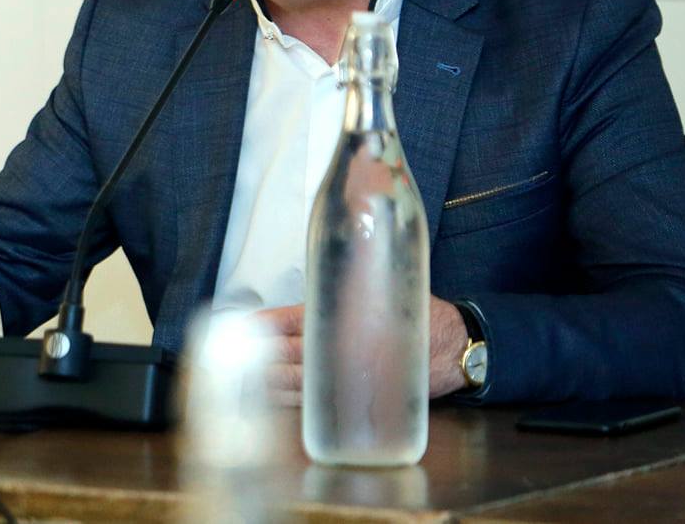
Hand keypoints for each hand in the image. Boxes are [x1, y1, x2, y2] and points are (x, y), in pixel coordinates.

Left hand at [256, 297, 471, 401]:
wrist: (454, 348)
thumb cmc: (415, 314)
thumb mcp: (382, 290)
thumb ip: (349, 287)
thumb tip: (319, 281)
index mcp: (343, 318)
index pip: (292, 321)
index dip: (264, 325)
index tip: (241, 326)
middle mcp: (342, 349)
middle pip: (288, 354)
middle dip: (259, 357)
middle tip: (230, 356)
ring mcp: (349, 376)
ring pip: (297, 382)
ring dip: (267, 380)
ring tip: (239, 379)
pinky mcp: (357, 399)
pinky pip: (315, 403)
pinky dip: (290, 401)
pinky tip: (271, 398)